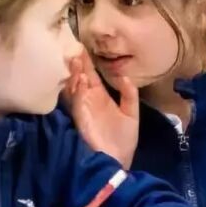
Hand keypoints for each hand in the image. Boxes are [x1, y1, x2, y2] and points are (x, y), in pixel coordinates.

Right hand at [62, 50, 138, 168]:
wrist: (118, 160)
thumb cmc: (123, 139)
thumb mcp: (131, 113)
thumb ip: (129, 94)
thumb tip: (124, 75)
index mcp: (100, 96)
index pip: (91, 75)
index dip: (87, 62)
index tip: (82, 46)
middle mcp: (88, 100)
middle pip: (80, 77)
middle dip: (77, 64)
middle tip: (74, 47)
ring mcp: (83, 109)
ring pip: (75, 87)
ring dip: (75, 74)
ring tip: (76, 60)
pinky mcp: (81, 119)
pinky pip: (78, 102)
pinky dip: (79, 91)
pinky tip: (82, 80)